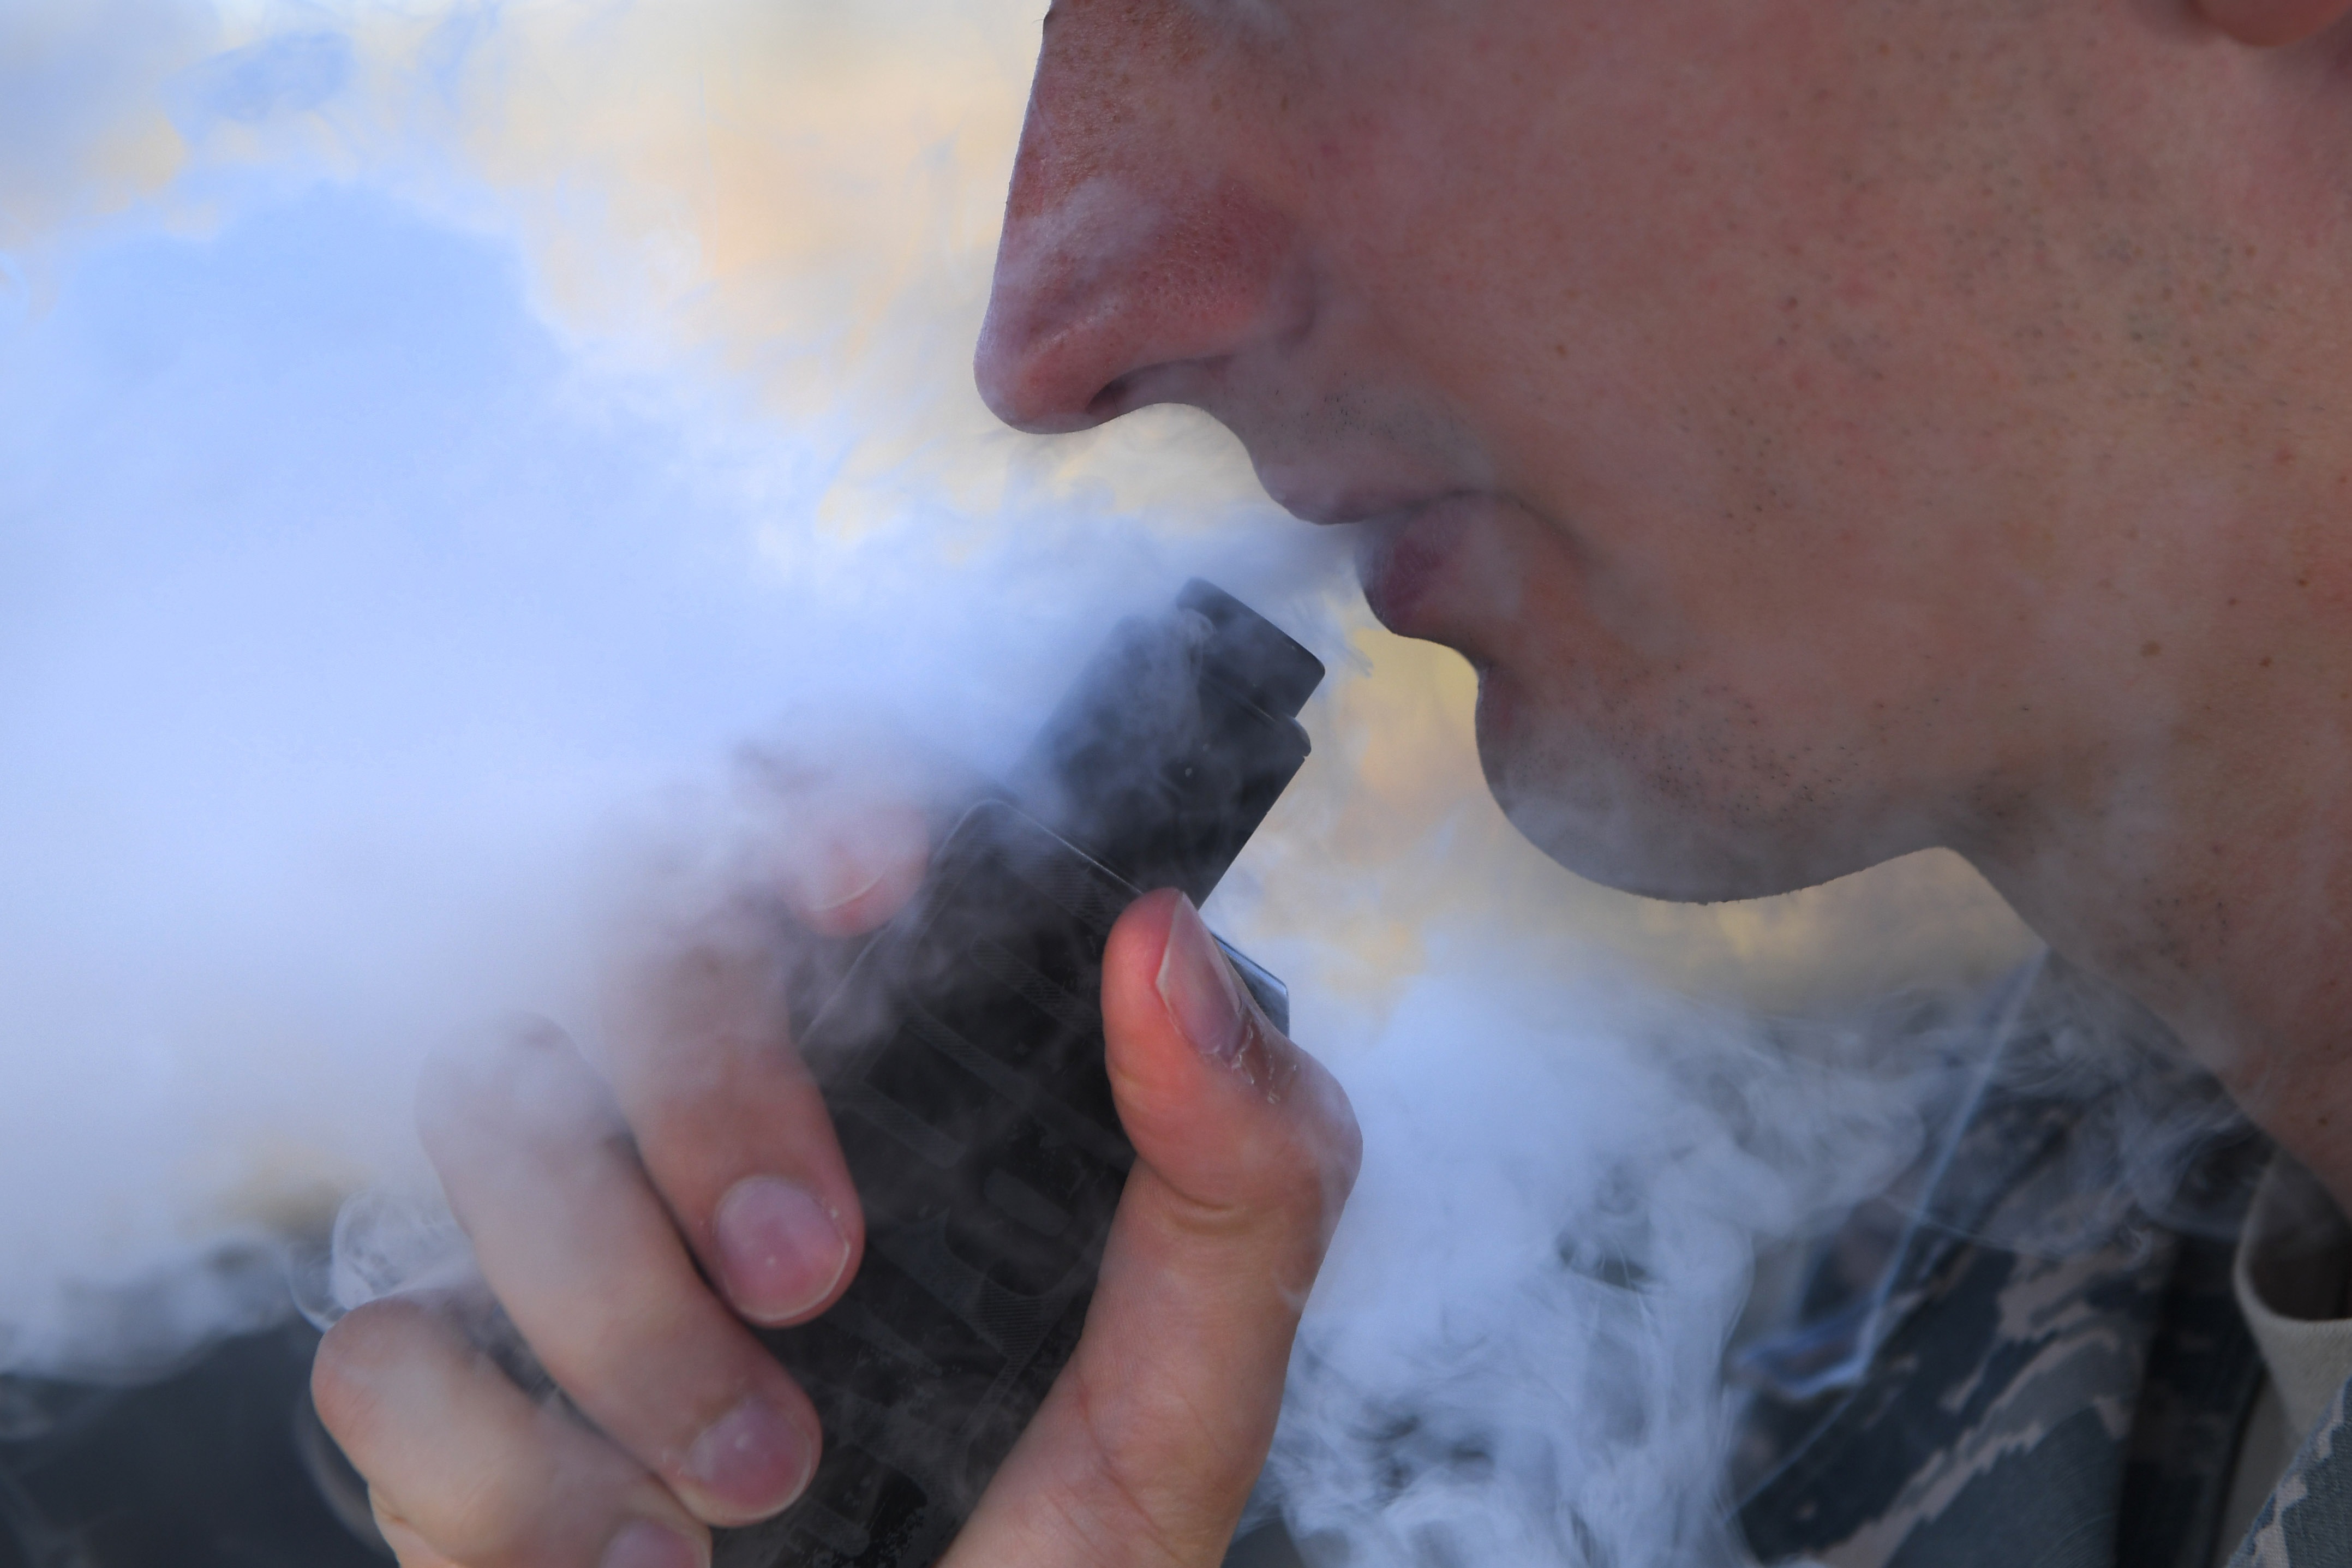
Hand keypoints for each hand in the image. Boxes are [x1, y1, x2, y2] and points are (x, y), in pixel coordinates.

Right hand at [310, 807, 1359, 1567]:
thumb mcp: (1188, 1398)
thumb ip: (1236, 1173)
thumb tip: (1160, 931)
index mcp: (894, 1087)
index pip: (809, 838)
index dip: (813, 797)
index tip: (872, 880)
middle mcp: (709, 1127)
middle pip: (625, 929)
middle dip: (709, 1081)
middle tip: (812, 1269)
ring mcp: (563, 1251)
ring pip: (486, 1101)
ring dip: (622, 1304)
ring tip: (763, 1478)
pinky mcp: (449, 1404)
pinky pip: (382, 1344)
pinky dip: (508, 1467)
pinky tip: (639, 1566)